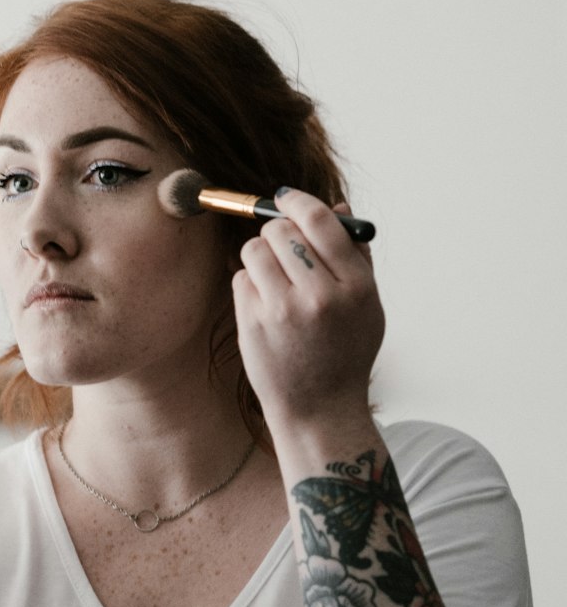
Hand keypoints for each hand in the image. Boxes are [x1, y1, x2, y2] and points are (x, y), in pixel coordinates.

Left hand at [232, 188, 384, 436]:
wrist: (320, 409)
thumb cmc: (345, 352)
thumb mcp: (367, 305)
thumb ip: (355, 254)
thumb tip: (338, 205)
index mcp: (355, 286)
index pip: (320, 221)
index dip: (297, 201)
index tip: (285, 197)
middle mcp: (321, 296)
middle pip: (281, 230)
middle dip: (277, 232)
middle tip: (282, 246)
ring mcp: (284, 311)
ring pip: (254, 250)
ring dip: (260, 256)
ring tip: (274, 279)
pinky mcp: (254, 324)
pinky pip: (241, 278)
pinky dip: (250, 285)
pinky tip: (266, 306)